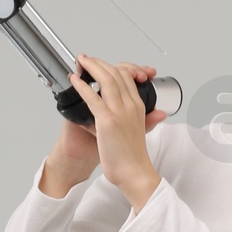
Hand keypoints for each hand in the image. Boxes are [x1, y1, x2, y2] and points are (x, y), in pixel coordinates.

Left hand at [63, 57, 165, 212]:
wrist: (134, 172)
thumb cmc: (134, 156)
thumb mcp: (143, 132)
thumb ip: (148, 119)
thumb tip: (157, 113)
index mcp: (138, 106)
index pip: (127, 76)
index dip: (113, 66)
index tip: (100, 64)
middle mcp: (130, 105)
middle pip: (117, 73)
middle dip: (99, 62)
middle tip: (87, 58)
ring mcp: (119, 112)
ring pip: (106, 80)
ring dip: (91, 67)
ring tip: (81, 61)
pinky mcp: (107, 121)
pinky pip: (93, 98)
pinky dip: (82, 86)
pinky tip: (75, 80)